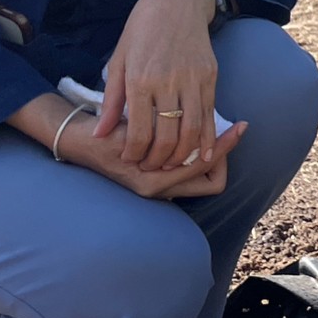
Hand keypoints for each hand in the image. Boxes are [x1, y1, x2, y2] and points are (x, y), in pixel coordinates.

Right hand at [66, 107, 244, 199]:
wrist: (78, 140)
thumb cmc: (101, 135)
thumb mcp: (130, 132)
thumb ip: (160, 139)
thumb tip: (198, 135)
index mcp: (154, 183)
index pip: (205, 169)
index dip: (224, 147)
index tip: (238, 126)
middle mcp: (160, 190)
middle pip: (211, 182)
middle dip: (222, 156)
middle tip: (228, 130)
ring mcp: (159, 186)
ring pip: (203, 177)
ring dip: (212, 154)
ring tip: (217, 129)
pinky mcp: (158, 177)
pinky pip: (189, 170)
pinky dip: (198, 153)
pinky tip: (199, 131)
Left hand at [99, 0, 220, 170]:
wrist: (176, 1)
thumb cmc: (142, 30)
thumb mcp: (119, 61)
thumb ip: (112, 101)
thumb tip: (100, 133)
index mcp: (140, 79)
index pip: (139, 132)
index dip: (135, 153)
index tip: (131, 161)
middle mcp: (168, 82)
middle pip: (168, 136)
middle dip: (159, 160)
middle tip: (152, 168)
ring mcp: (193, 79)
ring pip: (192, 130)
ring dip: (184, 154)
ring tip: (174, 163)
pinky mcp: (210, 76)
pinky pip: (211, 114)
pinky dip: (209, 137)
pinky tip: (205, 150)